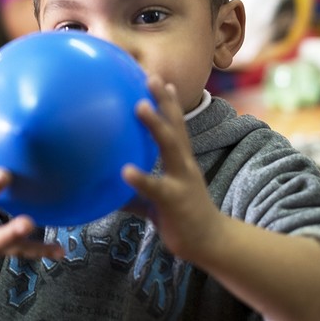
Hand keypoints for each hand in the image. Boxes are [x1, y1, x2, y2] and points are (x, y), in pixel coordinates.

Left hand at [122, 77, 222, 264]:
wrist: (210, 243)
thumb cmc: (182, 217)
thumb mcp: (157, 198)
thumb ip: (136, 191)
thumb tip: (109, 190)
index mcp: (181, 161)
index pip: (176, 126)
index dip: (169, 103)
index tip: (161, 80)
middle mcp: (184, 164)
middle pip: (176, 125)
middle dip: (165, 101)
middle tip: (152, 77)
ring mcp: (182, 180)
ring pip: (170, 146)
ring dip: (156, 125)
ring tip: (139, 106)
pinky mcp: (175, 200)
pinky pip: (156, 187)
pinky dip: (141, 178)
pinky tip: (125, 171)